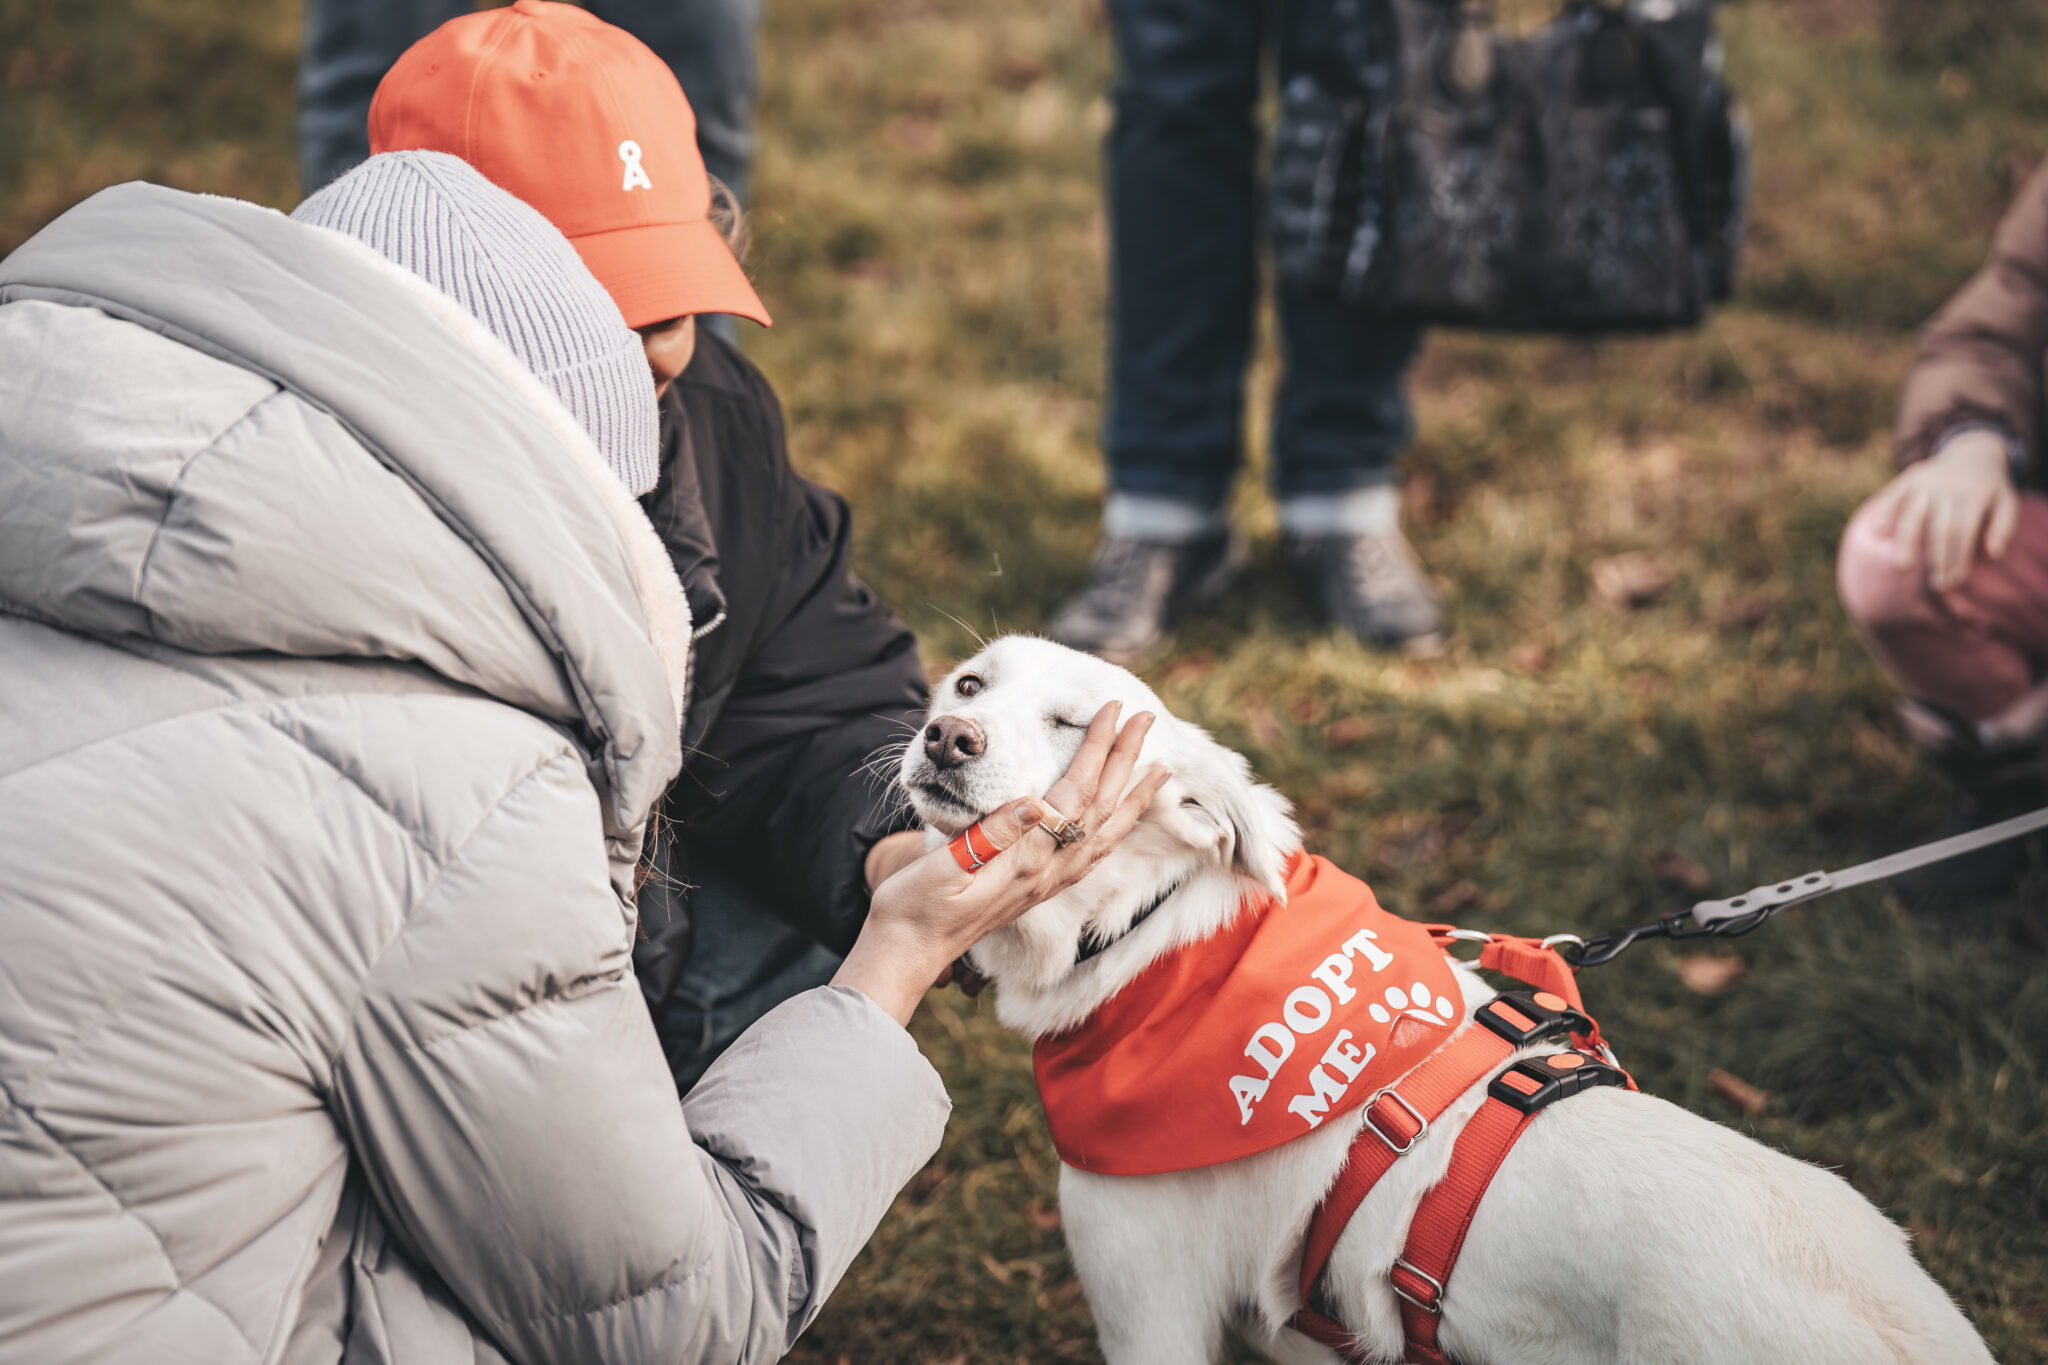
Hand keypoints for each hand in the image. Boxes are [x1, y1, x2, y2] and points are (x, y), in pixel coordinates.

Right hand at [832, 702, 1170, 1025]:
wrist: (907, 953)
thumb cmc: (914, 907)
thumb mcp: (942, 866)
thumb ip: (989, 836)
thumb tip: (1032, 802)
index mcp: (1024, 859)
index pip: (1073, 793)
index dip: (1095, 748)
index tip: (1112, 710)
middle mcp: (1045, 872)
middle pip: (1099, 807)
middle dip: (1126, 759)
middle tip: (1146, 718)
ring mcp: (1045, 883)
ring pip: (1104, 833)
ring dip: (1133, 797)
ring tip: (1160, 769)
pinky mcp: (1037, 890)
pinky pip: (1090, 857)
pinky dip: (1113, 832)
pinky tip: (1121, 822)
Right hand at [1863, 429, 2018, 590]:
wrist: (1974, 453)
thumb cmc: (1989, 489)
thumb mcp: (2008, 502)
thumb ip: (2004, 527)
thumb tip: (1993, 554)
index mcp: (1975, 495)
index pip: (1964, 532)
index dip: (1959, 558)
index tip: (1955, 581)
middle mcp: (1949, 487)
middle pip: (1940, 528)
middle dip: (1938, 558)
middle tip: (1936, 584)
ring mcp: (1927, 481)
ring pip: (1914, 514)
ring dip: (1907, 542)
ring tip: (1902, 567)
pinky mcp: (1910, 477)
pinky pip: (1893, 494)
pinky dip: (1884, 512)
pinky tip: (1877, 532)